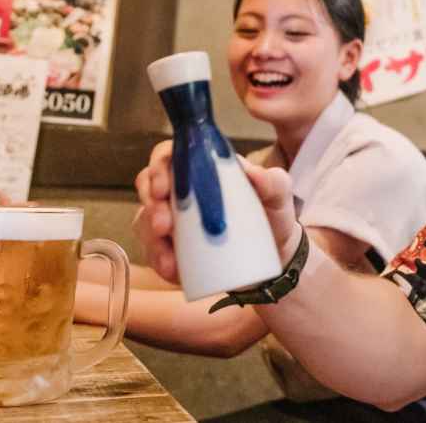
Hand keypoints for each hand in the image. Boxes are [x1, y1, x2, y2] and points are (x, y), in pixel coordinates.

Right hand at [132, 142, 302, 283]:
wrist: (275, 256)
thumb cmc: (274, 216)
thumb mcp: (280, 196)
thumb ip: (274, 181)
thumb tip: (253, 173)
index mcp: (205, 167)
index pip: (172, 155)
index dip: (160, 166)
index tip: (164, 188)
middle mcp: (184, 188)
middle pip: (149, 185)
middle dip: (151, 206)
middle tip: (164, 227)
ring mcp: (175, 217)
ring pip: (145, 219)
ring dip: (151, 239)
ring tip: (169, 259)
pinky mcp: (173, 245)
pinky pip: (153, 250)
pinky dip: (159, 260)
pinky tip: (172, 270)